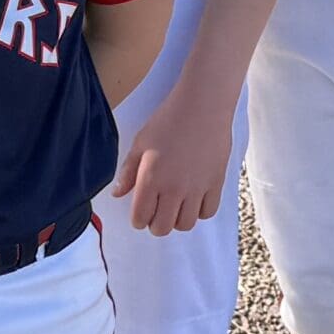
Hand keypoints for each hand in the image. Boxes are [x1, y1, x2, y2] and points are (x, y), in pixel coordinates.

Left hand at [110, 78, 236, 234]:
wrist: (203, 106)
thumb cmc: (168, 120)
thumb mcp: (140, 143)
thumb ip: (128, 171)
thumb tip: (118, 194)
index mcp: (151, 179)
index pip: (141, 218)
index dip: (138, 219)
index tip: (140, 213)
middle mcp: (174, 188)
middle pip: (163, 228)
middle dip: (155, 224)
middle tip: (157, 211)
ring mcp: (197, 188)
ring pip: (186, 224)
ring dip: (178, 220)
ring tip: (175, 205)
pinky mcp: (216, 183)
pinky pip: (208, 212)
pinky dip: (200, 211)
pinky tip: (194, 199)